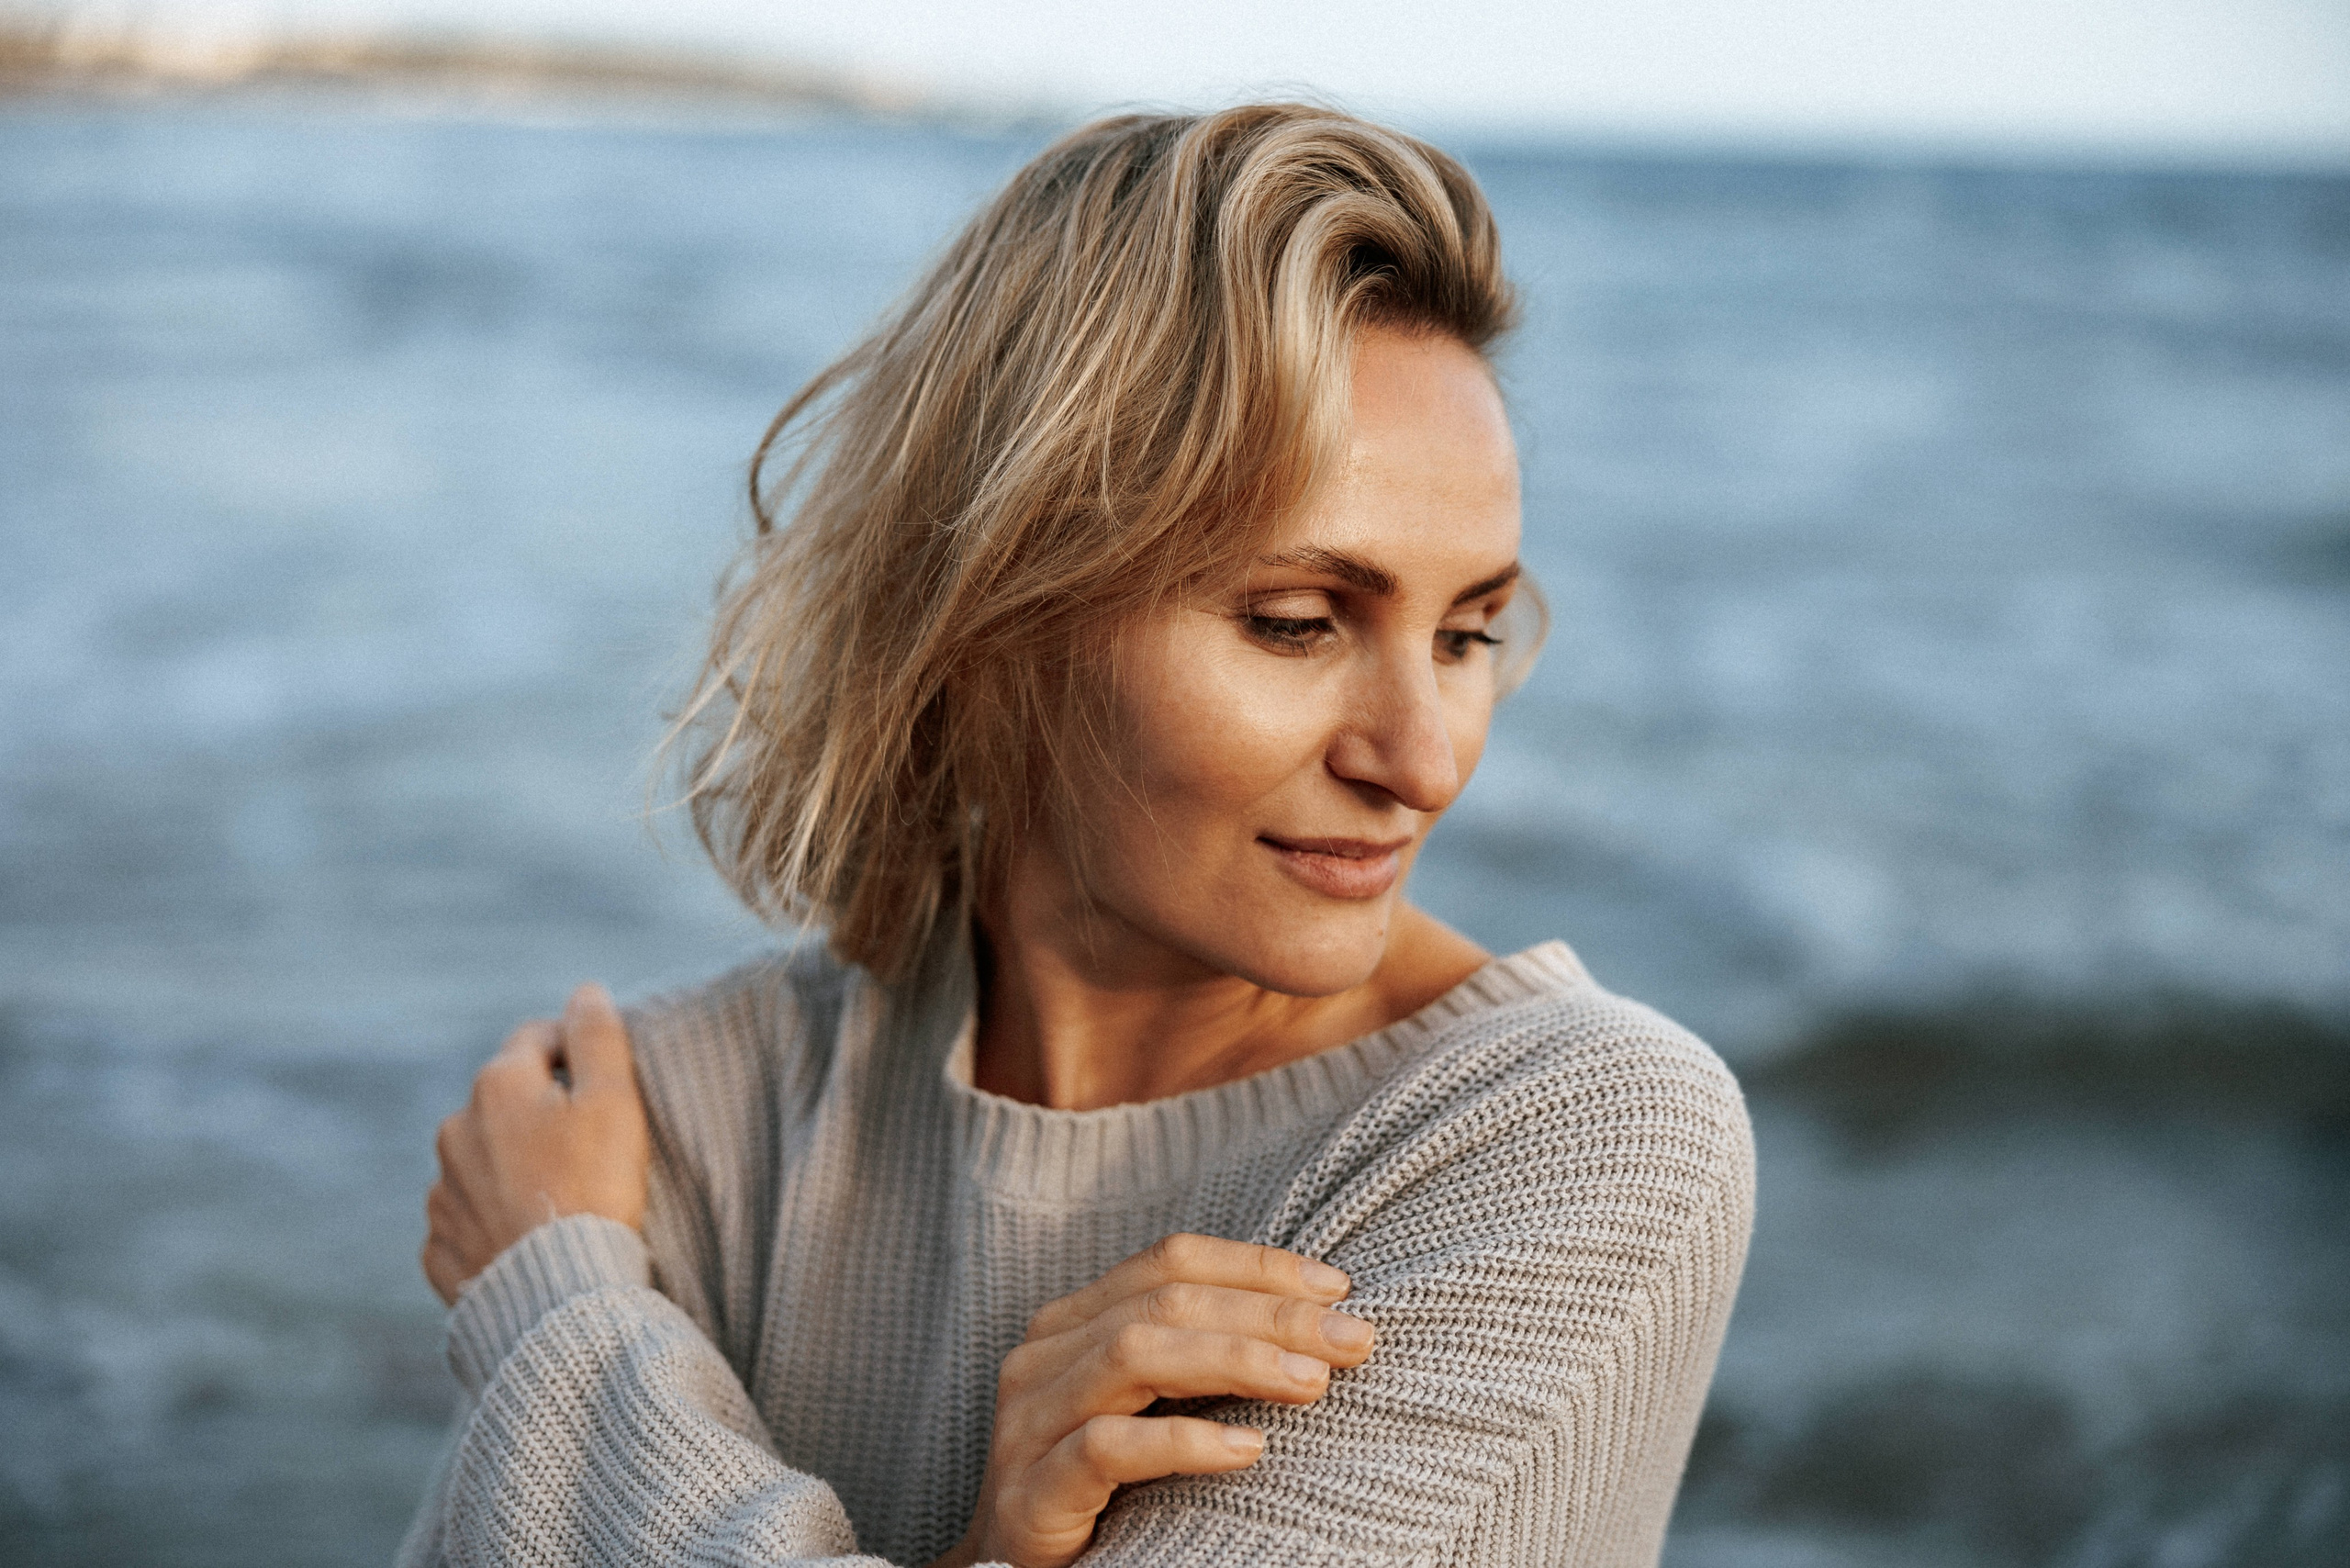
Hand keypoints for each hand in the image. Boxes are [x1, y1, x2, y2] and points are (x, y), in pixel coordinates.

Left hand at [421, 983, 651, 1305]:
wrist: (557, 1296)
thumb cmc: (596, 1189)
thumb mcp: (614, 1101)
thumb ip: (598, 1037)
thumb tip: (585, 991)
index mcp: (497, 1085)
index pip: (537, 1039)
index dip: (574, 1050)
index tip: (606, 1081)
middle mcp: (454, 1130)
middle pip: (505, 1100)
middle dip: (541, 1110)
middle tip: (591, 1143)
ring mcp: (441, 1193)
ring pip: (482, 1160)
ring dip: (513, 1165)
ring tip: (560, 1196)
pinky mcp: (439, 1248)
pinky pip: (468, 1219)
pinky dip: (494, 1219)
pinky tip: (529, 1235)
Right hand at [934, 1234, 1373, 1567]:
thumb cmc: (1099, 1491)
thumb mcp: (1147, 1409)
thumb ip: (1199, 1358)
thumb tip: (1319, 1323)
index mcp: (1072, 1322)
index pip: (1169, 1261)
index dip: (1256, 1265)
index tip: (1338, 1289)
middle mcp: (1042, 1359)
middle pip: (1165, 1302)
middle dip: (1269, 1314)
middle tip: (1353, 1340)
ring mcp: (1029, 1424)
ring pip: (1135, 1354)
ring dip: (1237, 1360)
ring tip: (1313, 1383)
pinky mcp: (1032, 1492)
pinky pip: (1107, 1447)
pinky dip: (1184, 1440)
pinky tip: (1248, 1448)